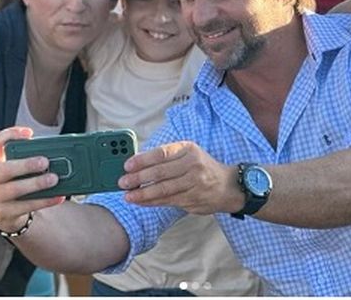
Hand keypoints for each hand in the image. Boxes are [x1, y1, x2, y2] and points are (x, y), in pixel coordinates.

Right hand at [0, 127, 64, 232]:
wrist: (5, 211)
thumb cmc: (16, 182)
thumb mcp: (17, 168)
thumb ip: (29, 159)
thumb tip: (57, 155)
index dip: (11, 135)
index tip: (29, 133)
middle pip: (5, 169)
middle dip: (26, 165)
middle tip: (45, 162)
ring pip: (14, 189)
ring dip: (36, 184)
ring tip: (54, 179)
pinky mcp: (4, 212)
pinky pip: (26, 206)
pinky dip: (44, 200)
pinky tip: (58, 196)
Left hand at [118, 141, 242, 214]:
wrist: (227, 186)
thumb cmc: (201, 167)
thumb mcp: (188, 154)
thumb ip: (166, 157)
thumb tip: (137, 163)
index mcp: (188, 149)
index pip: (162, 153)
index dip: (143, 160)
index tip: (127, 165)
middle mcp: (192, 165)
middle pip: (160, 172)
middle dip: (139, 178)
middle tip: (122, 182)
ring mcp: (194, 183)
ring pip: (163, 189)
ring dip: (143, 193)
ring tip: (128, 195)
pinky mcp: (192, 199)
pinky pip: (167, 201)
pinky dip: (152, 202)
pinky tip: (140, 201)